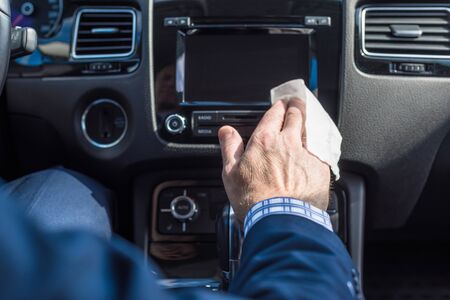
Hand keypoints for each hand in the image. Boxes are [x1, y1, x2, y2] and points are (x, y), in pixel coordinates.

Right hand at [218, 99, 330, 221]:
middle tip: (296, 103)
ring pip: (312, 130)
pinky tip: (318, 149)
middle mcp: (288, 143)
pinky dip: (319, 148)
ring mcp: (307, 155)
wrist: (281, 220)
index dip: (278, 106)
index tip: (279, 105)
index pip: (275, 113)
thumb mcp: (231, 172)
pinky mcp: (321, 169)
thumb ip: (230, 147)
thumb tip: (226, 131)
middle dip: (296, 106)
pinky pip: (322, 152)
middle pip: (297, 115)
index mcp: (265, 140)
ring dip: (310, 122)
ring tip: (309, 120)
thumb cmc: (255, 200)